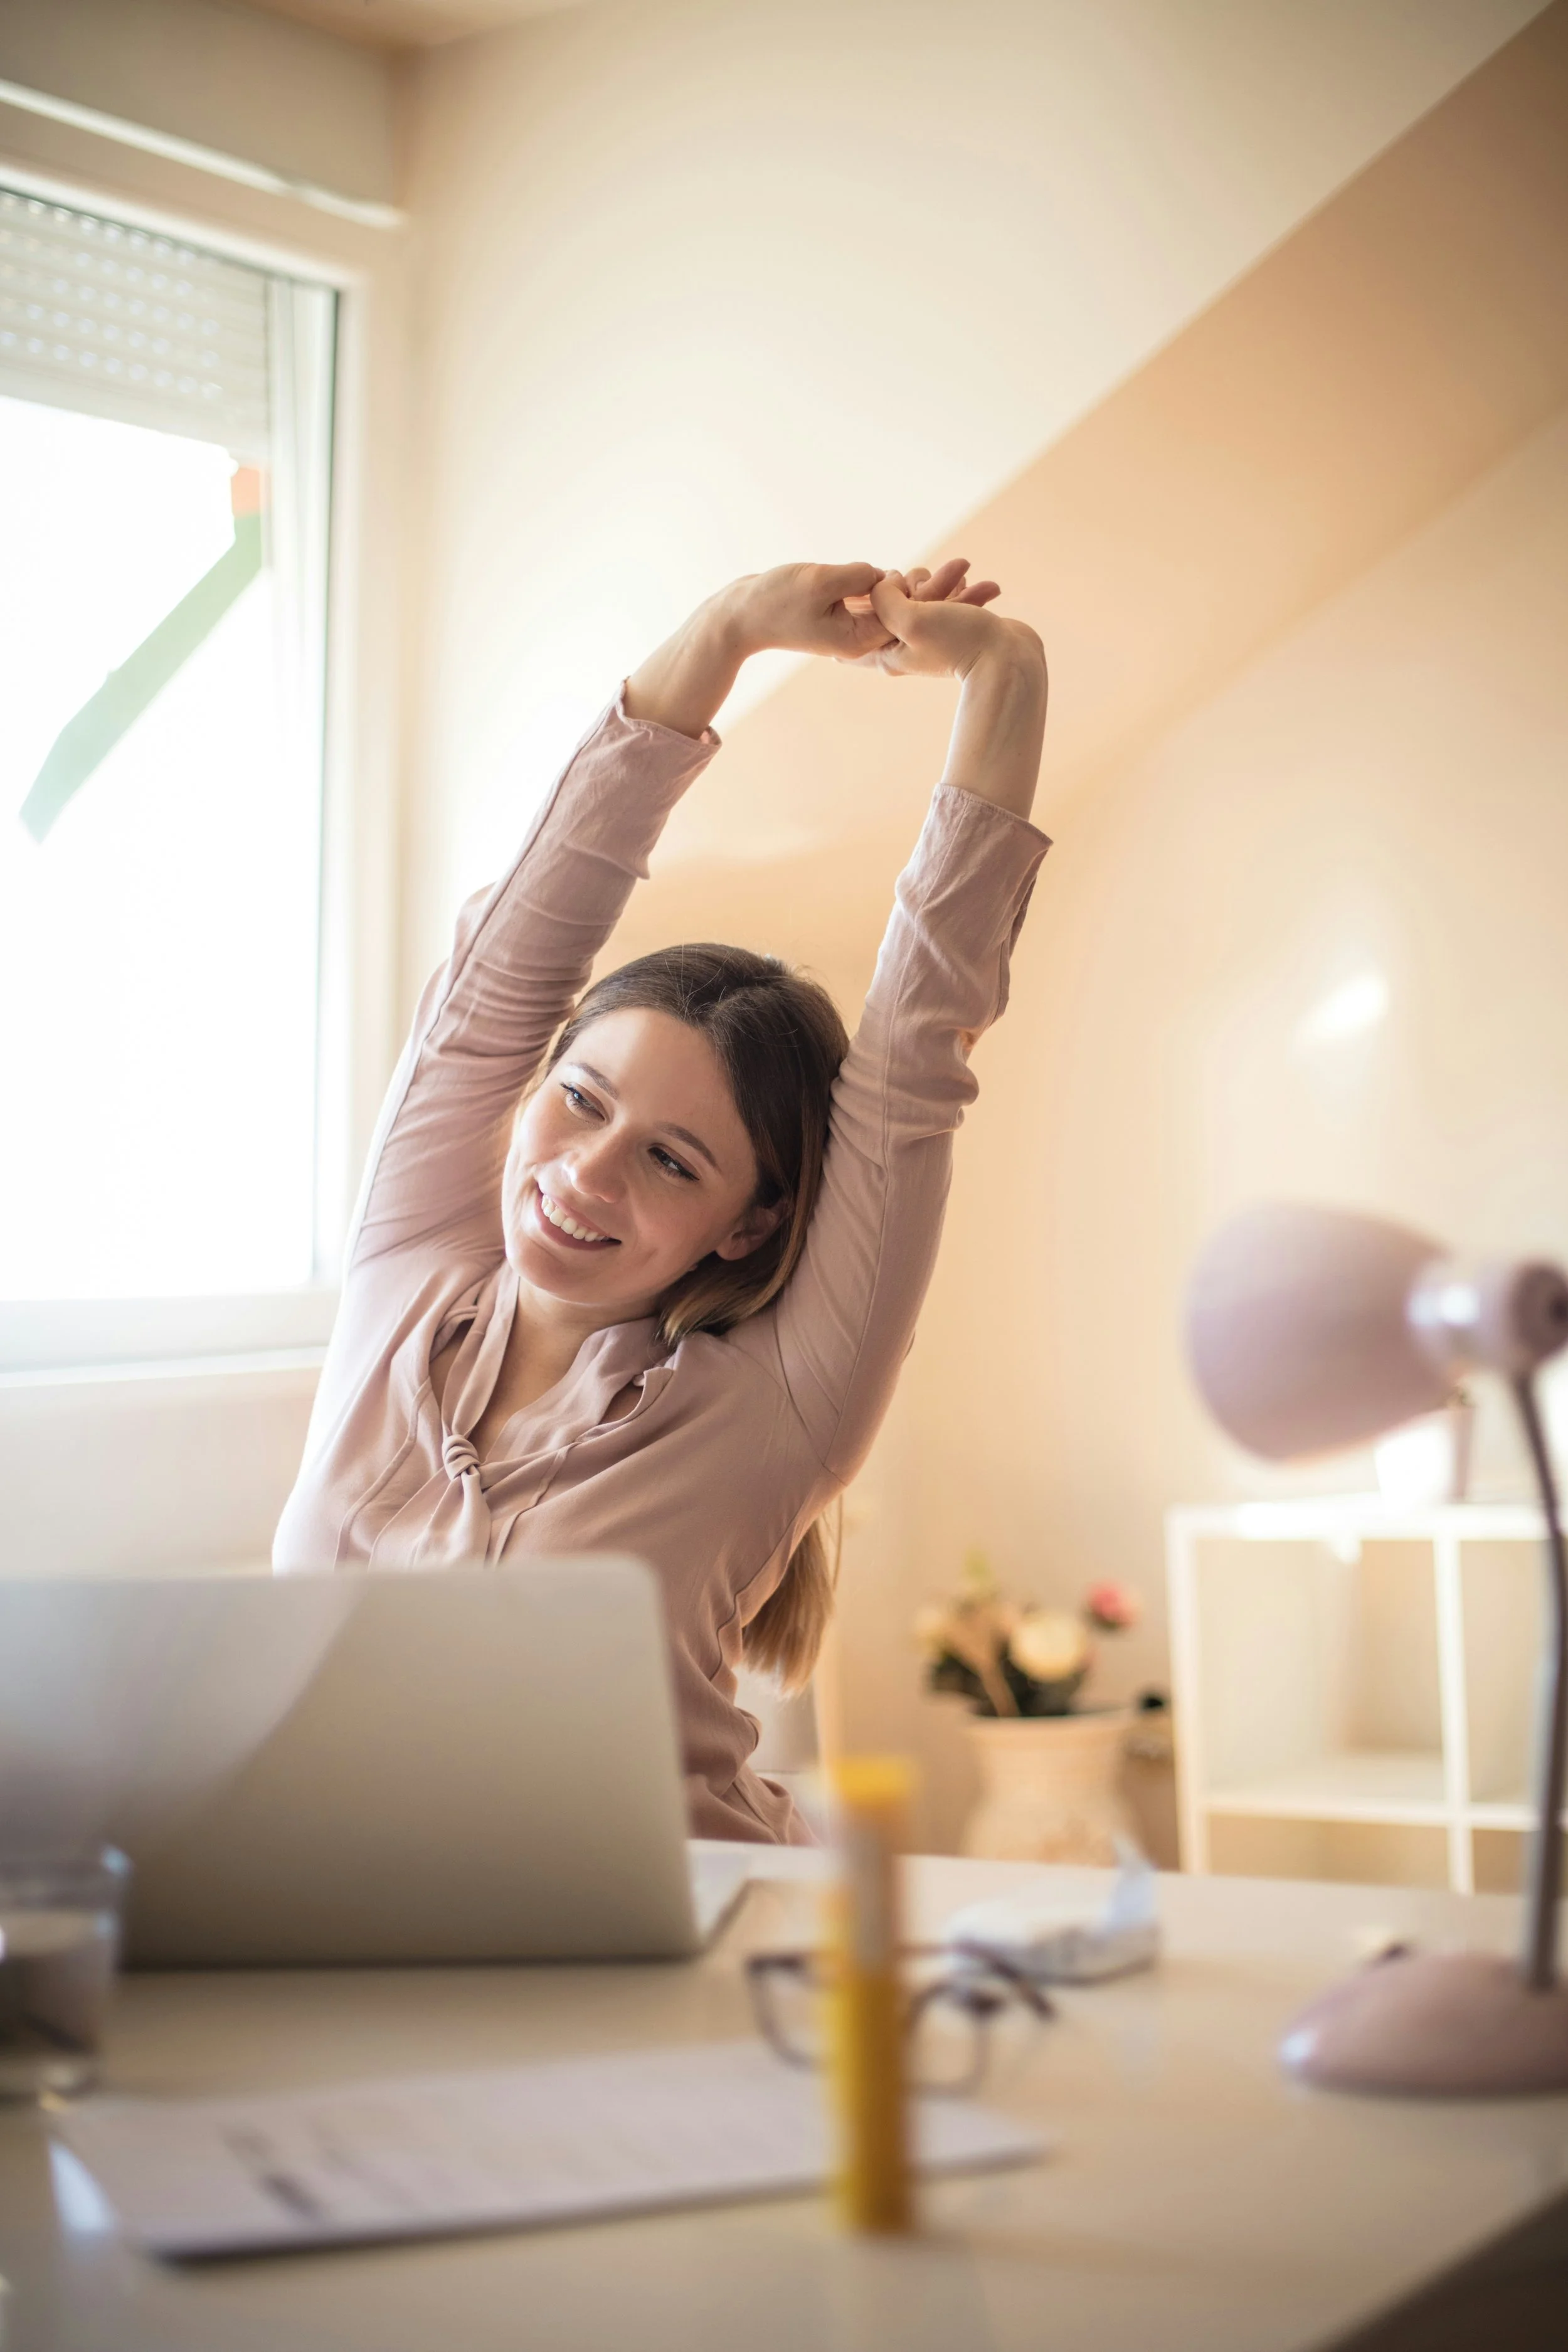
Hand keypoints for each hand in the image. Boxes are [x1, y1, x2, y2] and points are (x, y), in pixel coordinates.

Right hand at [725, 562, 894, 661]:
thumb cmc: (777, 600)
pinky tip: (846, 572)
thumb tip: (884, 574)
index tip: (892, 572)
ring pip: (879, 600)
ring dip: (876, 580)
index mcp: (858, 641)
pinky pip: (861, 595)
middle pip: (895, 612)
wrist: (741, 614)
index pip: (902, 618)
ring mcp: (846, 628)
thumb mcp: (821, 582)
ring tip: (858, 570)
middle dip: (895, 587)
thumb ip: (860, 576)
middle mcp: (856, 639)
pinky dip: (860, 581)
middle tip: (888, 567)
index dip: (903, 592)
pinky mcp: (836, 615)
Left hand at [858, 562, 1039, 681]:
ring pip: (921, 595)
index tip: (885, 593)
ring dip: (945, 580)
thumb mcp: (911, 618)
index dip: (864, 605)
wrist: (1011, 658)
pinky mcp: (953, 628)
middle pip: (890, 604)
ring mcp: (930, 638)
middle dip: (915, 584)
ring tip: (963, 577)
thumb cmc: (961, 642)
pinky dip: (960, 588)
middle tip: (932, 586)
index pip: (854, 632)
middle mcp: (904, 647)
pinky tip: (975, 583)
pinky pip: (947, 599)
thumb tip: (885, 584)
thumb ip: (885, 599)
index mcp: (885, 654)